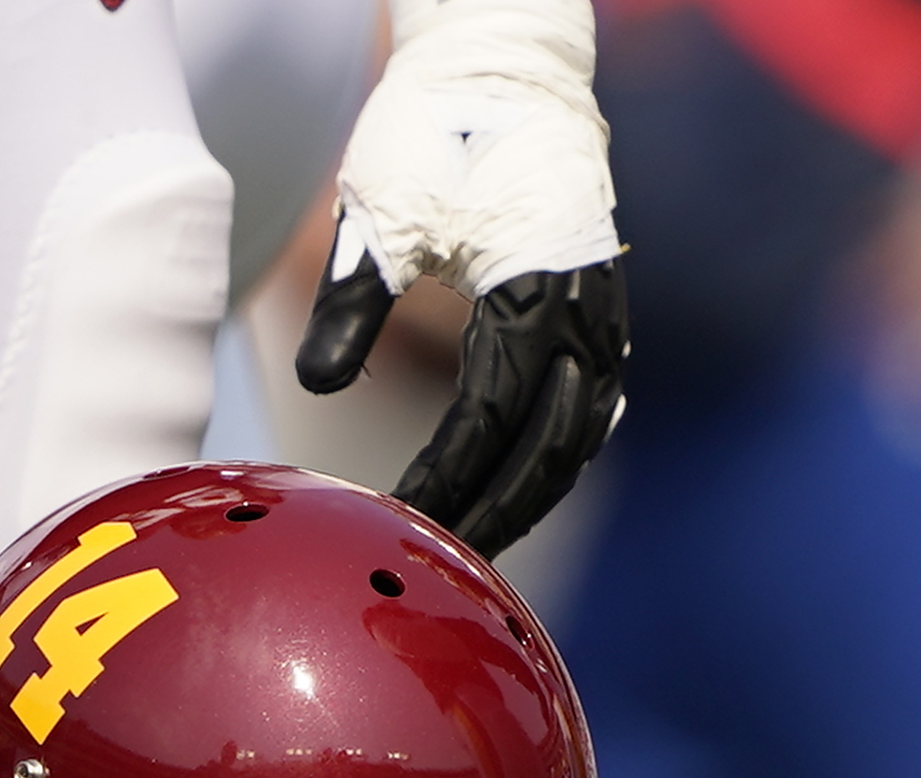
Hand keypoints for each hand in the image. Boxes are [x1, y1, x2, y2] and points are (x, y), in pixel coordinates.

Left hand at [294, 0, 626, 557]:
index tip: (390, 523)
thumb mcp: (378, 215)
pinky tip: (506, 493)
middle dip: (494, 515)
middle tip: (434, 568)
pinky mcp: (598, 310)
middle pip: (549, 450)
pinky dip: (547, 457)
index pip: (488, 420)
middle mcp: (587, 309)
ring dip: (526, 497)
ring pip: (577, 437)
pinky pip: (583, 407)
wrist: (505, 65)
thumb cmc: (434, 132)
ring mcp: (603, 312)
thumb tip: (318, 387)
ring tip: (468, 551)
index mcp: (537, 288)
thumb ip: (350, 306)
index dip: (442, 483)